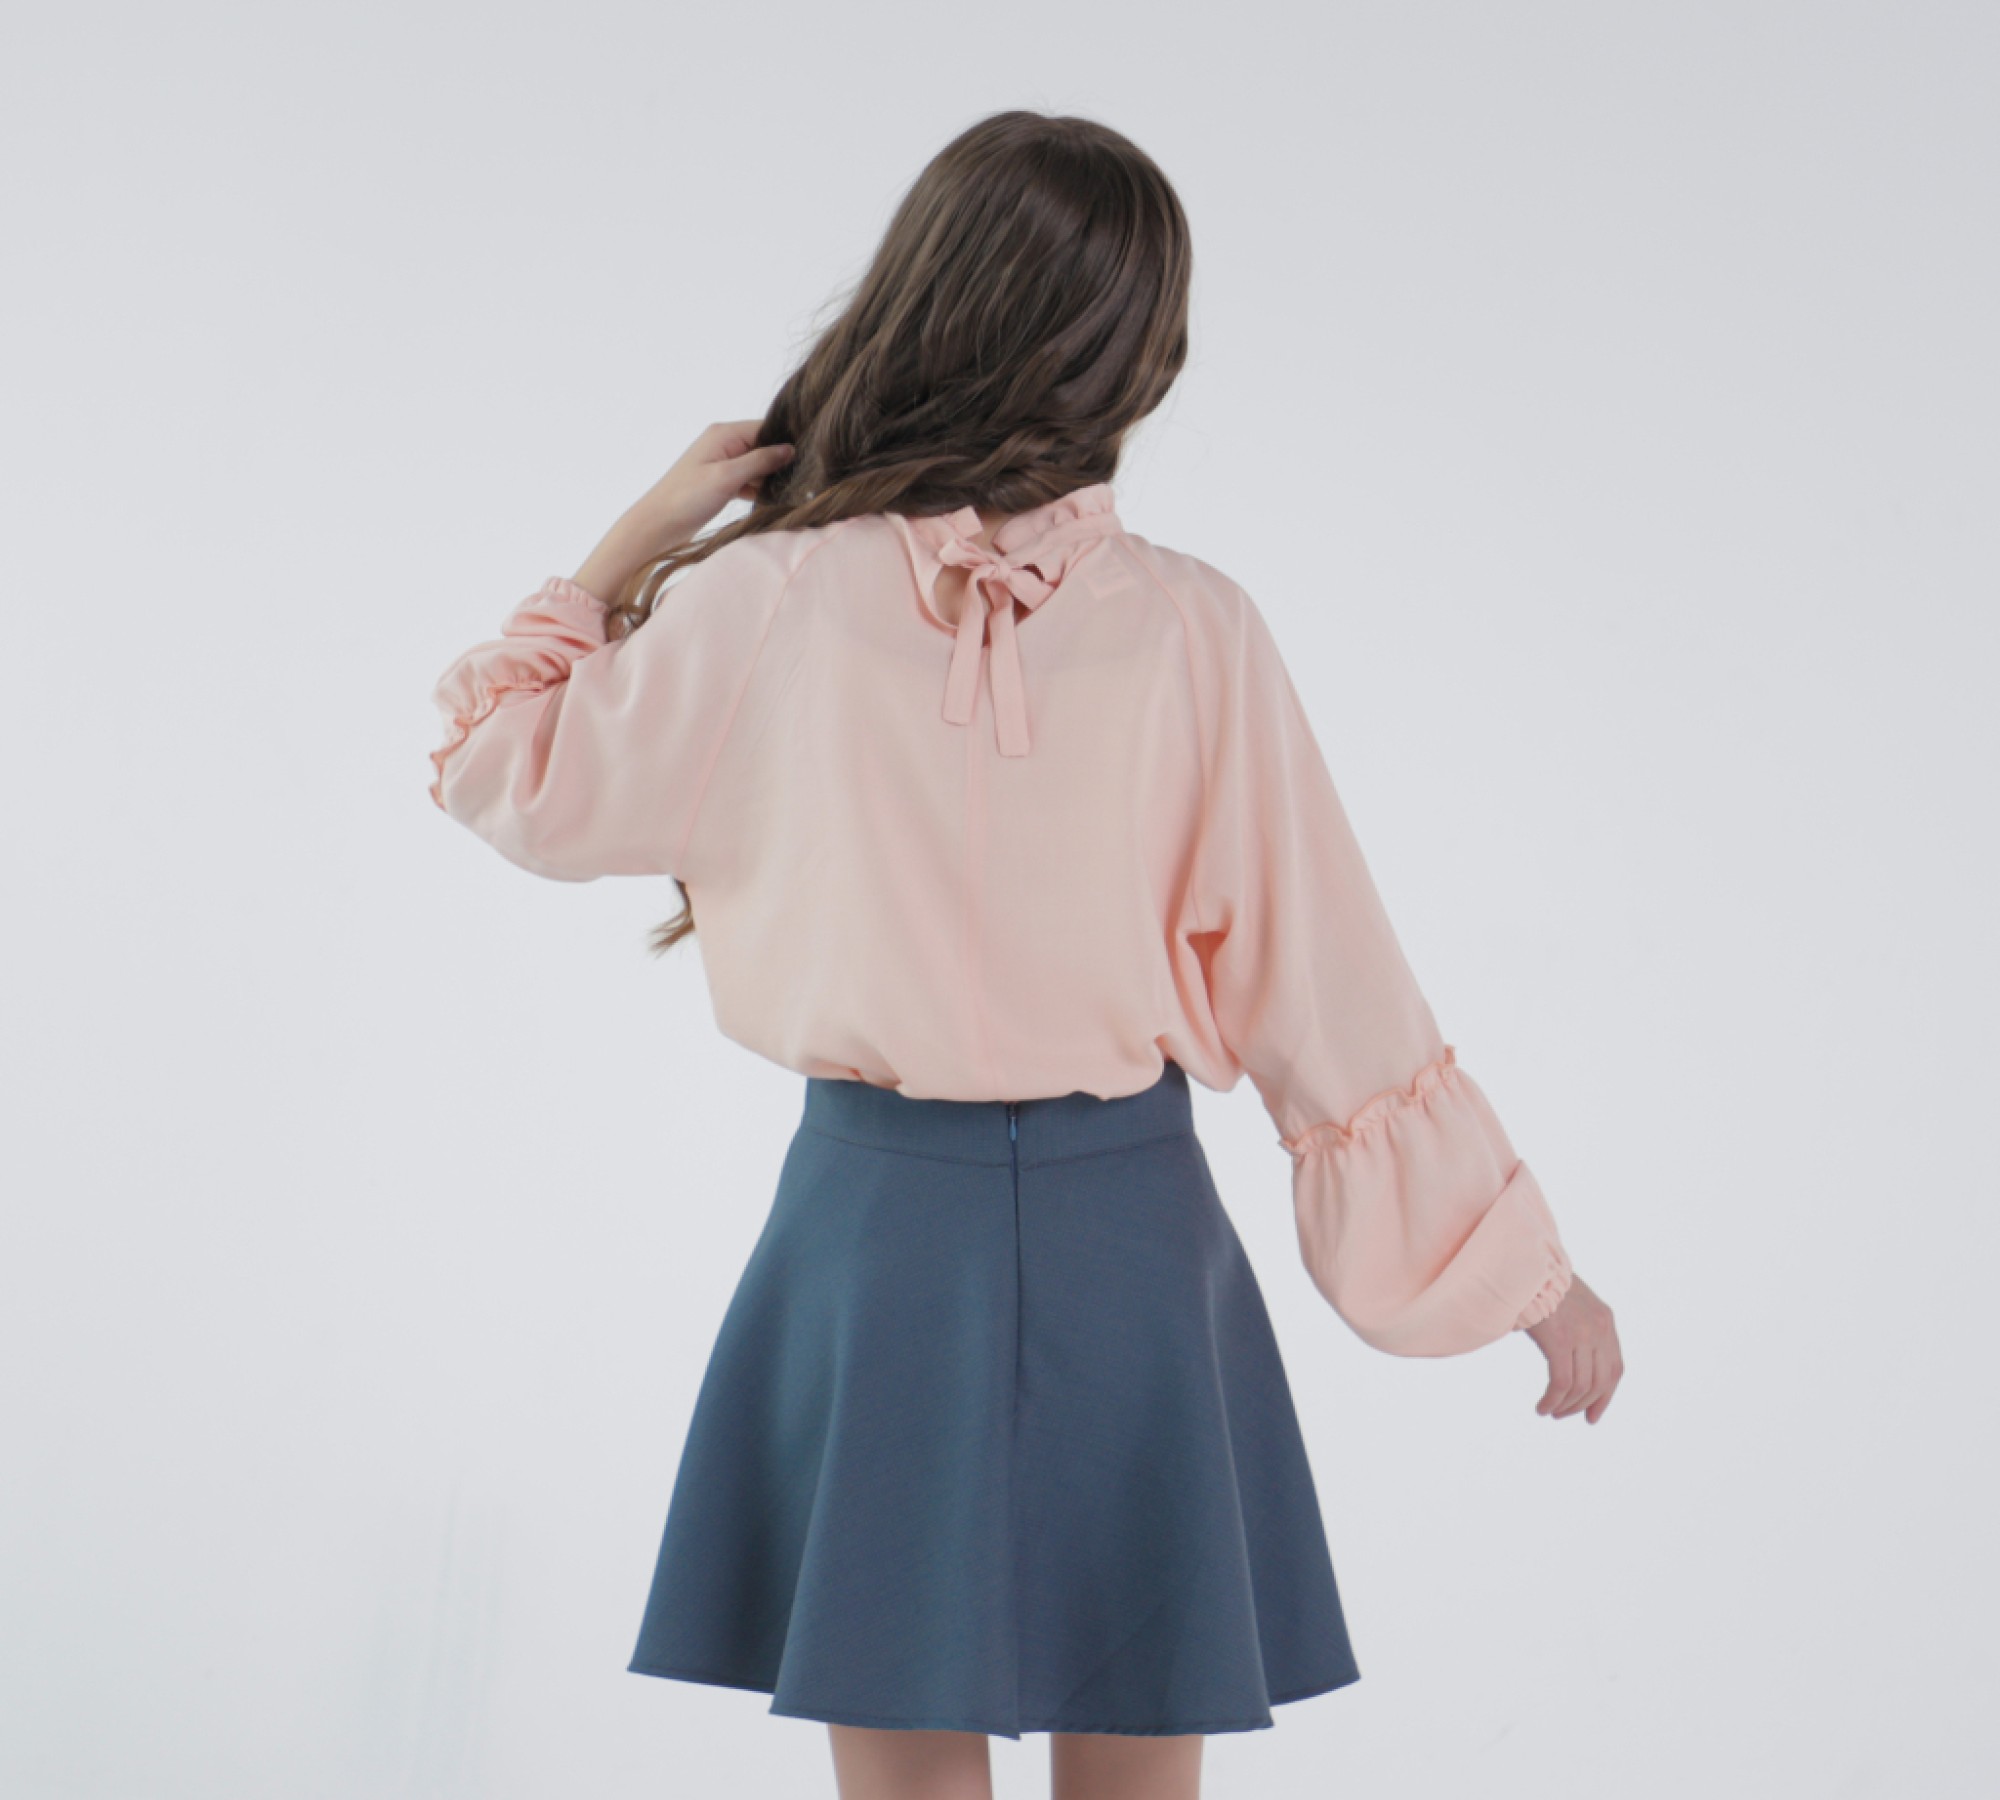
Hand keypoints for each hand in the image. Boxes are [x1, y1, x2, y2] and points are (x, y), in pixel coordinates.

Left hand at [574, 420, 795, 599]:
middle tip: (802, 479)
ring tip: (790, 492)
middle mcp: (724, 444)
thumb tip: (790, 449)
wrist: (658, 525)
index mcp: (724, 434)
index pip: (765, 429)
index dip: (786, 442)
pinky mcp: (722, 483)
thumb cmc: (687, 498)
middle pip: (763, 446)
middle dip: (780, 462)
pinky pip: (749, 481)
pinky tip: (772, 502)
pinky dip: (759, 490)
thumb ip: (760, 461)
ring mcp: (722, 464)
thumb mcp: (727, 477)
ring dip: (770, 479)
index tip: (808, 458)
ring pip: (758, 466)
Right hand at [1526, 1271, 1621, 1422]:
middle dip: (1584, 1404)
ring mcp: (1581, 1333)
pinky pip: (1562, 1383)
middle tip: (1564, 1414)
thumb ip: (1578, 1325)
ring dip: (1565, 1406)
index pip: (1615, 1369)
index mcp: (1605, 1318)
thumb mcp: (1569, 1302)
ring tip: (1549, 1411)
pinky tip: (1542, 1406)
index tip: (1591, 1415)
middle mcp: (1599, 1327)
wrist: (1522, 1261)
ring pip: (1581, 1386)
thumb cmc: (1537, 1281)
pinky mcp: (1560, 1339)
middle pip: (1600, 1381)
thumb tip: (1571, 1356)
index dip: (1605, 1396)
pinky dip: (1553, 1400)